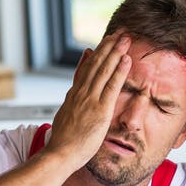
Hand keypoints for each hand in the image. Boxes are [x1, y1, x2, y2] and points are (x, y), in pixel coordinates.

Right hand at [45, 32, 131, 166]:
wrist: (59, 154)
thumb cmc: (63, 141)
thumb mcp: (66, 116)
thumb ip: (71, 102)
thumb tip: (73, 91)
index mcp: (74, 94)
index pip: (86, 68)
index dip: (97, 53)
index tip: (106, 41)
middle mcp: (81, 93)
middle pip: (96, 64)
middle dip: (108, 46)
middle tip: (120, 32)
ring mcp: (90, 100)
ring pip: (104, 70)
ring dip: (115, 52)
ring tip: (125, 38)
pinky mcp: (100, 110)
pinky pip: (111, 86)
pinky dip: (119, 71)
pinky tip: (126, 59)